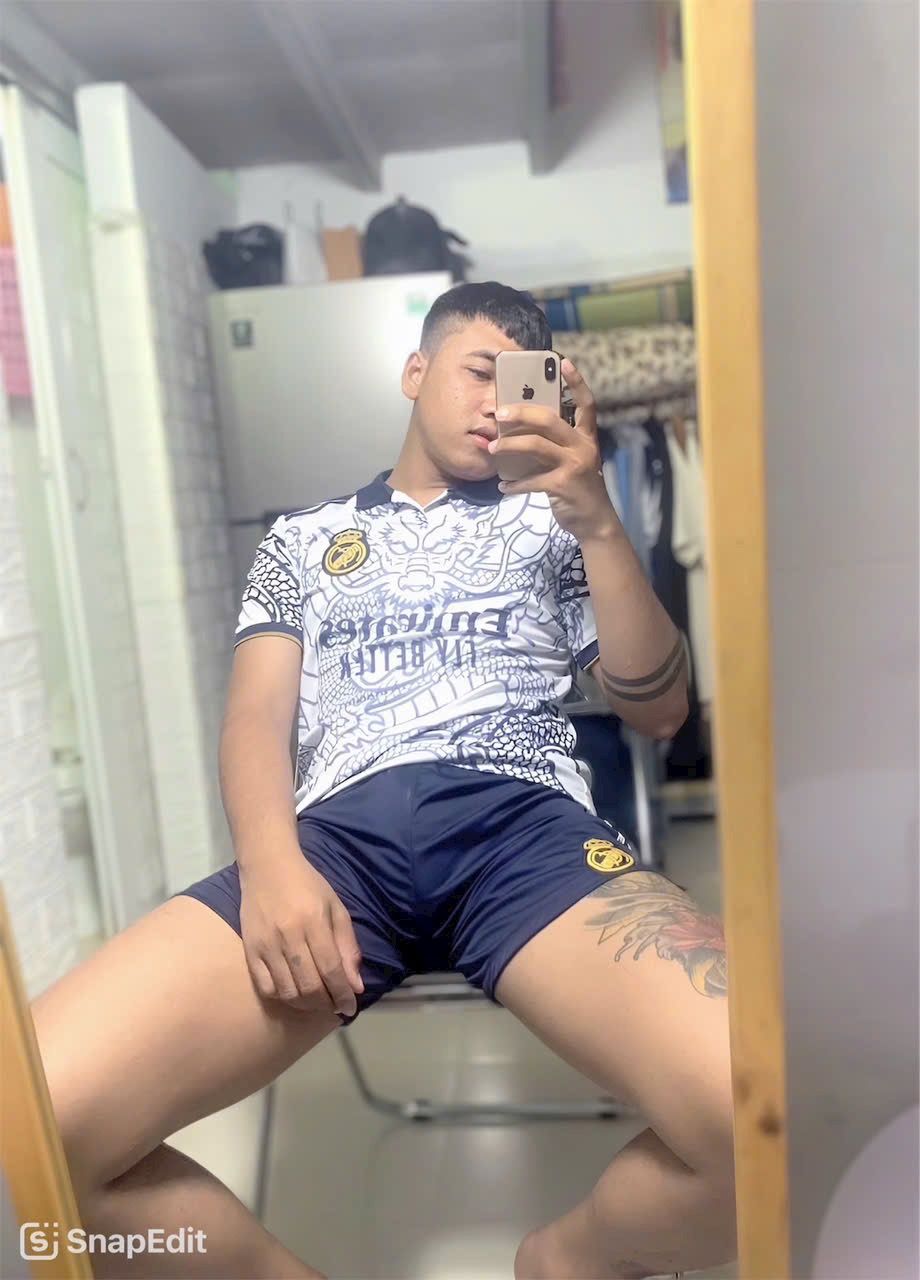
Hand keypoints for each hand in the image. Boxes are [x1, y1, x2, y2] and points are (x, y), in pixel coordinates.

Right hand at [239, 849, 363, 1017]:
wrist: (267, 867)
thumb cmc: (308, 885)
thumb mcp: (336, 908)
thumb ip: (348, 947)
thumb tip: (356, 986)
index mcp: (314, 922)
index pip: (331, 969)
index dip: (343, 994)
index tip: (350, 1009)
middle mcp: (289, 935)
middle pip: (309, 986)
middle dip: (326, 1004)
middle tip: (334, 1005)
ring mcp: (266, 945)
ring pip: (288, 992)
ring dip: (306, 1005)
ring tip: (317, 1001)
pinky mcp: (250, 950)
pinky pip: (266, 987)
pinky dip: (282, 997)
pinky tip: (294, 993)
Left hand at [490, 358, 618, 542]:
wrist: (595, 522)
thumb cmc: (578, 488)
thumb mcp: (574, 461)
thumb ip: (556, 445)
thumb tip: (522, 433)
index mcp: (586, 437)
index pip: (587, 403)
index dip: (577, 382)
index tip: (563, 362)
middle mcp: (583, 446)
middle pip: (550, 420)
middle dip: (521, 412)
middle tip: (498, 413)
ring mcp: (574, 465)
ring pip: (536, 446)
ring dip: (509, 447)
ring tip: (492, 449)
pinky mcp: (563, 485)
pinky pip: (531, 479)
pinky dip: (513, 484)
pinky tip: (503, 486)